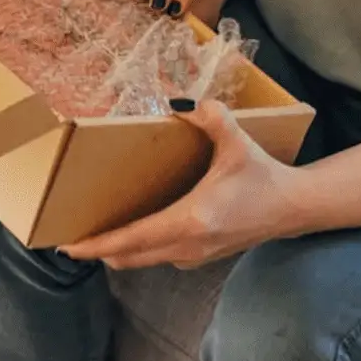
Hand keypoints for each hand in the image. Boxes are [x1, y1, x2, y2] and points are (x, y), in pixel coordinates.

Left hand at [61, 102, 305, 269]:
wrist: (292, 208)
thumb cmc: (262, 176)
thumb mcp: (237, 142)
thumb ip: (211, 116)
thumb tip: (180, 101)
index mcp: (190, 220)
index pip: (132, 238)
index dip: (98, 244)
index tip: (68, 246)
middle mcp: (187, 245)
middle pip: (130, 256)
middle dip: (98, 250)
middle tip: (69, 239)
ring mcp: (194, 256)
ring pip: (143, 260)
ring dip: (117, 251)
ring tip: (93, 237)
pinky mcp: (201, 257)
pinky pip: (158, 257)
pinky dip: (138, 250)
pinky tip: (130, 235)